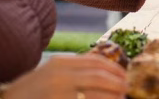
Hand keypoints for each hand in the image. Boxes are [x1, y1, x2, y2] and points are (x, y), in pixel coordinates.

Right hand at [1, 54, 126, 98]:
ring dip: (111, 97)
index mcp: (61, 63)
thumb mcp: (52, 72)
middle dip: (117, 84)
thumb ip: (74, 69)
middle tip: (126, 89)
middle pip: (99, 77)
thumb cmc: (32, 91)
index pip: (95, 62)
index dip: (114, 69)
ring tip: (120, 98)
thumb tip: (104, 71)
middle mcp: (60, 76)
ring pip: (95, 94)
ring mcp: (59, 94)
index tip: (124, 76)